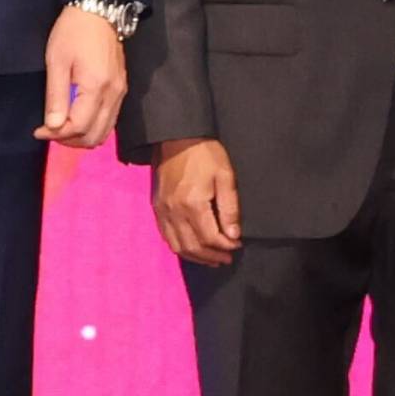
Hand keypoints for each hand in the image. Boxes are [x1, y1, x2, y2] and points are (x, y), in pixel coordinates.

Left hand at [38, 6, 124, 148]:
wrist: (98, 13)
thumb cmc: (72, 33)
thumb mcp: (56, 61)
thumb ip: (56, 96)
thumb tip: (53, 126)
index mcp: (97, 88)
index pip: (79, 127)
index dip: (57, 134)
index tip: (39, 131)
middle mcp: (114, 95)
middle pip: (95, 136)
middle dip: (70, 140)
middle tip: (49, 132)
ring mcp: (121, 93)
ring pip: (105, 131)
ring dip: (82, 136)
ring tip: (60, 127)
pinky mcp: (122, 90)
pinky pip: (110, 119)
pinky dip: (93, 126)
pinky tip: (76, 118)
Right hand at [151, 137, 242, 267]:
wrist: (176, 137)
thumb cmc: (205, 154)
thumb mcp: (225, 177)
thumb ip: (229, 208)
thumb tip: (233, 235)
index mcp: (193, 204)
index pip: (210, 238)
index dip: (226, 246)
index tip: (238, 245)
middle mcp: (174, 211)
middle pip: (193, 246)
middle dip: (212, 256)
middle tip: (227, 257)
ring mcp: (162, 210)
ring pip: (177, 245)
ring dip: (196, 256)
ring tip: (212, 258)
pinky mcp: (156, 206)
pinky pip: (166, 235)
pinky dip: (179, 246)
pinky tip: (192, 247)